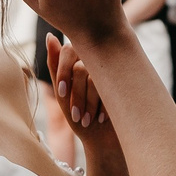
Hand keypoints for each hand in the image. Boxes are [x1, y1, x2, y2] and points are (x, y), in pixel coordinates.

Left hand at [45, 33, 121, 157]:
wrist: (103, 140)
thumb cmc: (79, 117)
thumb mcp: (63, 95)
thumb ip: (55, 66)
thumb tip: (50, 35)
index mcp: (80, 60)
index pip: (68, 50)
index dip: (63, 71)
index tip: (62, 93)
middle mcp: (98, 62)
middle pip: (82, 67)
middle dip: (77, 94)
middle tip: (76, 115)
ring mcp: (113, 73)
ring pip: (96, 77)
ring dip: (89, 102)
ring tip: (87, 119)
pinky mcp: (125, 83)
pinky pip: (111, 87)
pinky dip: (103, 105)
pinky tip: (102, 118)